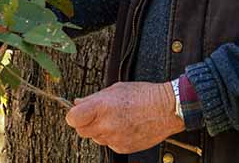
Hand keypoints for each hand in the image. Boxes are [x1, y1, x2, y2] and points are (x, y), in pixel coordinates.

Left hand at [65, 81, 184, 153]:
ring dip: (98, 130)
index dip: (73, 114)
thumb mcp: (114, 89)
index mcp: (101, 107)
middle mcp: (106, 125)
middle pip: (81, 131)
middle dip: (84, 123)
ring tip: (113, 119)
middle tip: (94, 114)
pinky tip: (122, 126)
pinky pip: (109, 144)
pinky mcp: (123, 148)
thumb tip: (78, 102)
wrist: (165, 109)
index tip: (76, 111)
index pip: (73, 118)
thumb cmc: (142, 95)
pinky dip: (111, 137)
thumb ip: (93, 98)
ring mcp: (115, 138)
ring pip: (95, 138)